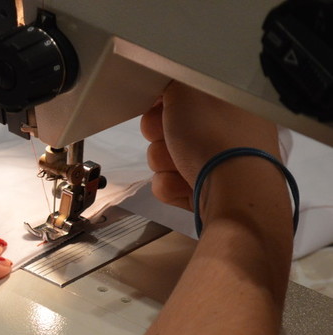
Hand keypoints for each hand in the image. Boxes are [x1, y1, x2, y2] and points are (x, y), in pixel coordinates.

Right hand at [140, 81, 280, 209]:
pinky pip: (170, 184)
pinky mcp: (204, 192)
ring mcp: (217, 165)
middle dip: (161, 133)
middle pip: (171, 128)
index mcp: (232, 103)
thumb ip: (174, 82)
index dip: (165, 101)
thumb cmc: (216, 135)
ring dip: (164, 161)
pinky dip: (171, 185)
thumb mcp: (189, 90)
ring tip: (182, 165)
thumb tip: (166, 88)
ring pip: (166, 158)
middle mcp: (227, 133)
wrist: (234, 192)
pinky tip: (185, 185)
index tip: (160, 104)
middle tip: (171, 135)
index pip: (185, 98)